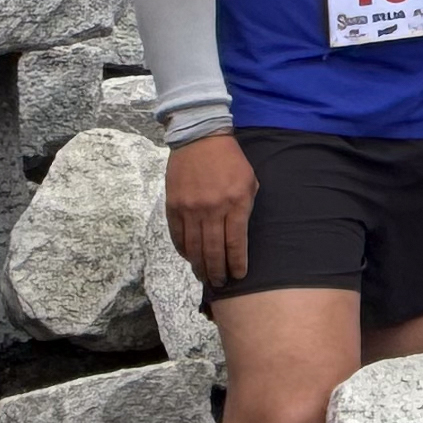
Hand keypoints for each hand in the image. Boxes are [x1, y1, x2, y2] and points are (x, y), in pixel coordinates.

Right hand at [164, 132, 259, 289]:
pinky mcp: (173, 207)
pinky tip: (190, 258)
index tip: (239, 275)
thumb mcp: (249, 181)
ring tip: (205, 276)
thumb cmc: (230, 161)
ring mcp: (190, 209)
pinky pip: (177, 236)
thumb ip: (245, 208)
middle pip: (213, 251)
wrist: (200, 139)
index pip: (235, 244)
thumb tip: (239, 235)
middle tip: (219, 283)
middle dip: (217, 271)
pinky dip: (183, 251)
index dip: (237, 264)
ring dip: (199, 266)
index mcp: (235, 204)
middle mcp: (211, 210)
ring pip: (193, 248)